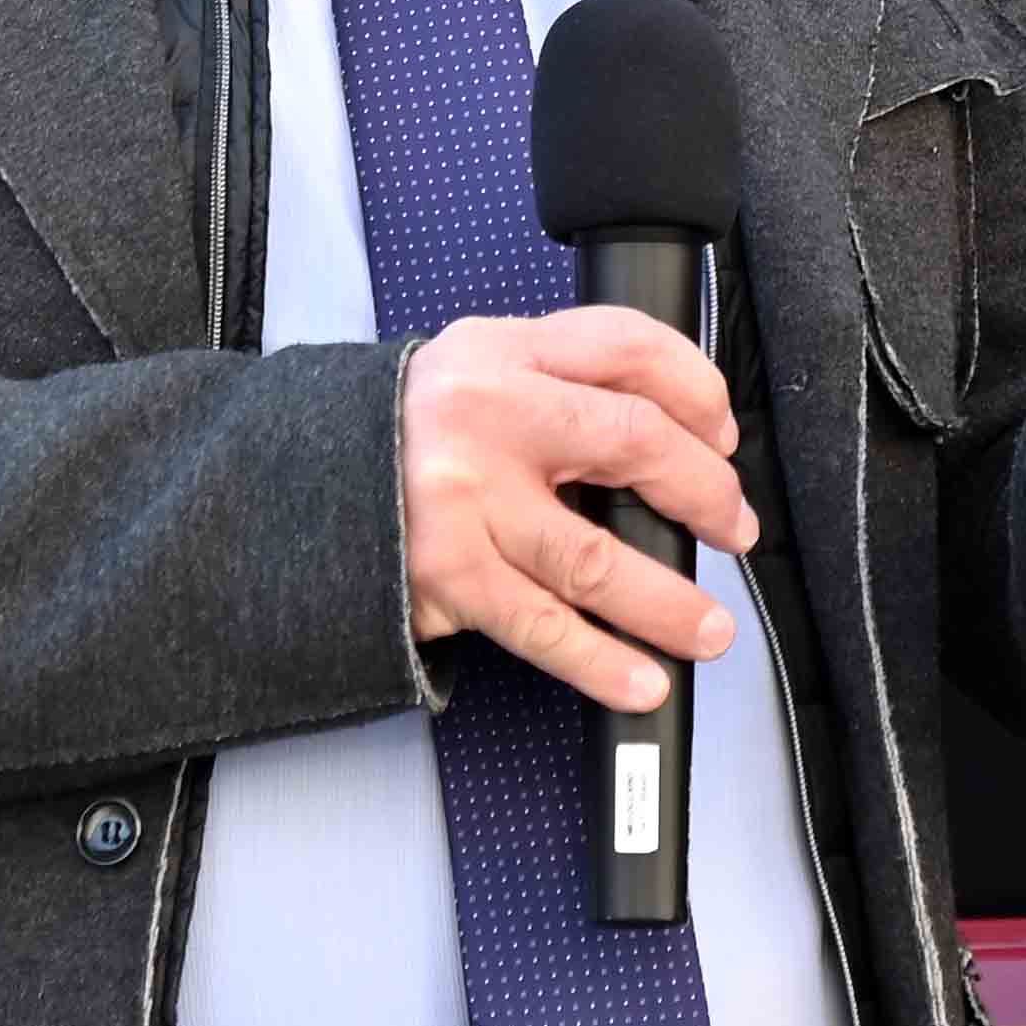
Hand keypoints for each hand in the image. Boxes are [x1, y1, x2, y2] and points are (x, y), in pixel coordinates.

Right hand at [400, 306, 757, 712]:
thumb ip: (559, 382)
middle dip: (704, 491)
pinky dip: (602, 661)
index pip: (627, 345)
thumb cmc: (409, 435)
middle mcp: (487, 413)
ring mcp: (466, 497)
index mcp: (504, 350)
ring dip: (669, 601)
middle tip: (731, 527)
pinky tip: (643, 679)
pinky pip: (543, 626)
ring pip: (596, 556)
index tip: (724, 433)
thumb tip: (677, 435)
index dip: (697, 389)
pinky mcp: (447, 573)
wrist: (293, 487)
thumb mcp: (477, 370)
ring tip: (711, 628)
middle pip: (633, 440)